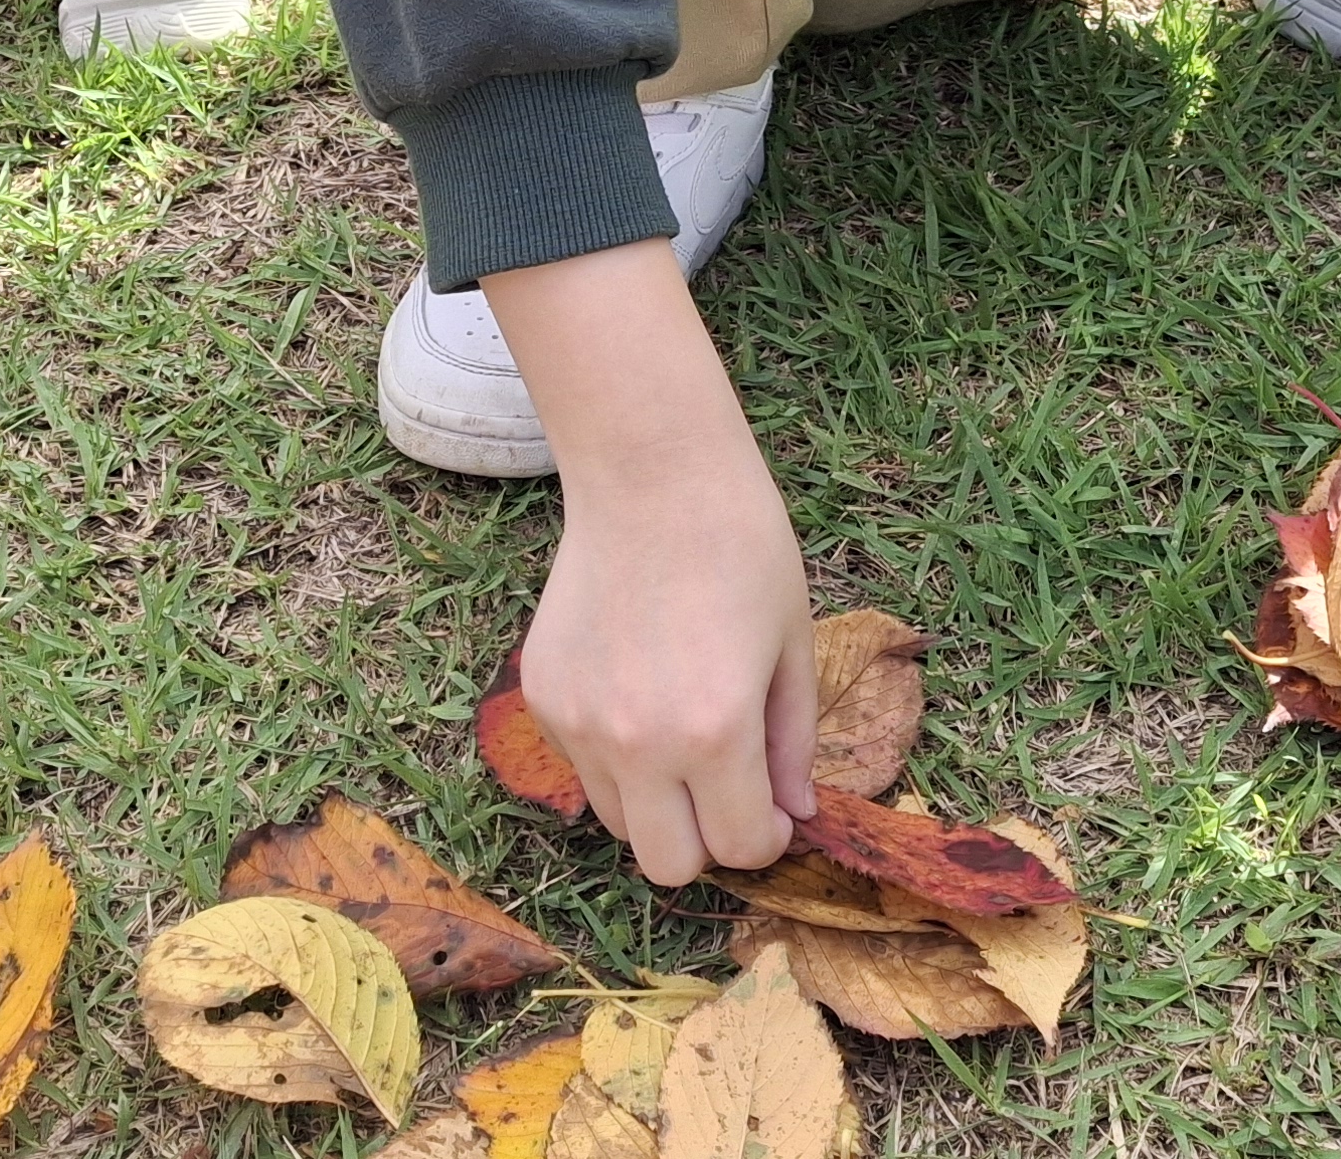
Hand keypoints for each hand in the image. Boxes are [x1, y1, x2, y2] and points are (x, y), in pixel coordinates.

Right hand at [487, 241, 817, 882]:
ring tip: (679, 729)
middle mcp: (639, 745)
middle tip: (727, 789)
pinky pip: (583, 766)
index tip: (772, 806)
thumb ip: (793, 742)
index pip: (739, 848)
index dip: (765, 836)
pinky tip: (636, 684)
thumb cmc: (742, 546)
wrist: (652, 475)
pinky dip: (613, 755)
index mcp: (715, 733)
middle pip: (668, 865)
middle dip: (707, 841)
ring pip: (619, 822)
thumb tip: (797, 813)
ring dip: (657, 803)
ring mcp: (581, 725)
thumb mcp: (791, 644)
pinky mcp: (543, 699)